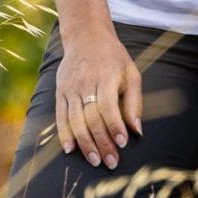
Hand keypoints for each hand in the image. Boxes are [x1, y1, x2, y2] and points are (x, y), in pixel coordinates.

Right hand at [55, 30, 141, 169]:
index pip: (108, 107)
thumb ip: (134, 102)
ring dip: (85, 143)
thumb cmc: (113, 57)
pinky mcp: (59, 91)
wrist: (86, 36)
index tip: (122, 144)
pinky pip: (60, 117)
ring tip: (95, 160)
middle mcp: (85, 83)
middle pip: (91, 118)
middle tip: (110, 161)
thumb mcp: (131, 73)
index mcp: (105, 77)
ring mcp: (70, 88)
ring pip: (75, 120)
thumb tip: (137, 130)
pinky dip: (65, 134)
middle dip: (102, 142)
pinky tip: (70, 149)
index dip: (115, 127)